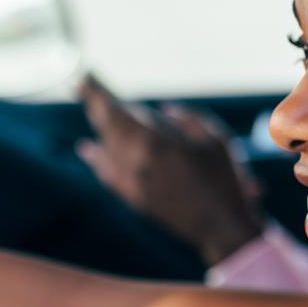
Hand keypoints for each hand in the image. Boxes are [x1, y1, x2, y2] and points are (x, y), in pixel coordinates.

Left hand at [77, 76, 263, 265]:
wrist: (222, 229)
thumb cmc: (225, 181)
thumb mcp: (217, 140)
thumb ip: (188, 119)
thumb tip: (164, 110)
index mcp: (153, 142)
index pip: (114, 111)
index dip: (97, 93)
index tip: (84, 77)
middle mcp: (134, 163)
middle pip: (105, 128)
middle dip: (95, 106)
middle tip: (82, 86)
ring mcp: (131, 184)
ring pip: (104, 150)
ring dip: (97, 129)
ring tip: (90, 111)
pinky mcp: (135, 200)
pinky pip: (107, 175)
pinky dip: (96, 160)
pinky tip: (89, 151)